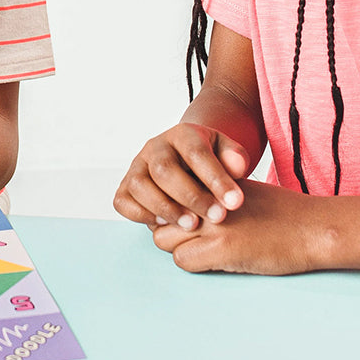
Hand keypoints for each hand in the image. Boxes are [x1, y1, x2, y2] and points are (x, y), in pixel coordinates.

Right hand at [114, 121, 251, 230]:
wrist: (187, 161)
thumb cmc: (210, 160)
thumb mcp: (227, 152)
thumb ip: (235, 158)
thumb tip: (237, 168)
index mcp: (181, 135)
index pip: (195, 152)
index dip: (215, 178)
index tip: (235, 202)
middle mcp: (154, 147)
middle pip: (164, 169)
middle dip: (191, 196)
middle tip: (217, 217)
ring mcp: (137, 166)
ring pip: (139, 185)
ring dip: (166, 208)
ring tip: (192, 225)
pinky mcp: (125, 186)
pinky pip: (122, 201)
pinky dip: (140, 214)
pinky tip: (165, 225)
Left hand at [151, 180, 324, 275]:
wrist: (313, 227)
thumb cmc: (280, 212)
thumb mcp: (238, 190)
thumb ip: (209, 194)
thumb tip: (178, 210)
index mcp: (209, 177)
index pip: (167, 193)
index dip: (174, 211)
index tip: (191, 220)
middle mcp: (206, 195)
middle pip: (160, 217)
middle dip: (173, 231)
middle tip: (199, 239)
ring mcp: (212, 220)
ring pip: (164, 240)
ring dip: (182, 248)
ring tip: (211, 250)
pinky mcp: (223, 247)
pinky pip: (183, 261)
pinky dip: (196, 265)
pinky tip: (221, 260)